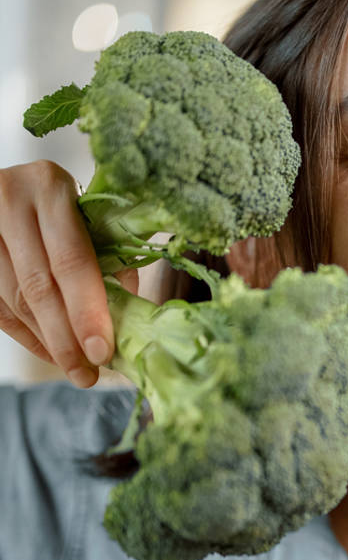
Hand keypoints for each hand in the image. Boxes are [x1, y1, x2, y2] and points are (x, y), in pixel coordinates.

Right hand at [0, 160, 135, 387]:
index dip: (86, 312)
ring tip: (75, 368)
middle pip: (37, 287)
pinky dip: (26, 334)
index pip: (71, 261)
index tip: (101, 352)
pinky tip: (51, 352)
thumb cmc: (70, 203)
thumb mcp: (94, 217)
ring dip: (47, 341)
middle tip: (87, 374)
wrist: (20, 184)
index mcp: (49, 188)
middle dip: (65, 339)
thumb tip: (123, 324)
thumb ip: (111, 262)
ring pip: (14, 300)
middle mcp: (9, 202)